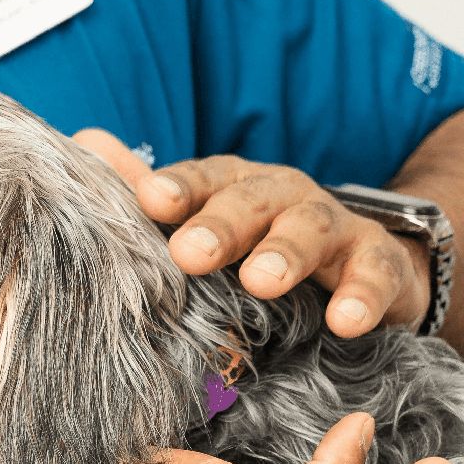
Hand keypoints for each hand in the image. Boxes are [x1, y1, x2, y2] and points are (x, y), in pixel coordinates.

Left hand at [75, 131, 430, 337]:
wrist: (367, 263)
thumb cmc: (265, 242)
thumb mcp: (211, 220)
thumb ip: (151, 192)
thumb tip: (84, 142)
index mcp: (234, 188)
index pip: (202, 180)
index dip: (177, 189)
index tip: (150, 200)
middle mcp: (283, 197)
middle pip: (250, 202)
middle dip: (221, 224)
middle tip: (190, 253)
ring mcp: (335, 228)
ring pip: (310, 230)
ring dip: (285, 253)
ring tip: (261, 281)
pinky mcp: (379, 265)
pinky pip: (375, 276)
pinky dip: (362, 297)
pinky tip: (345, 321)